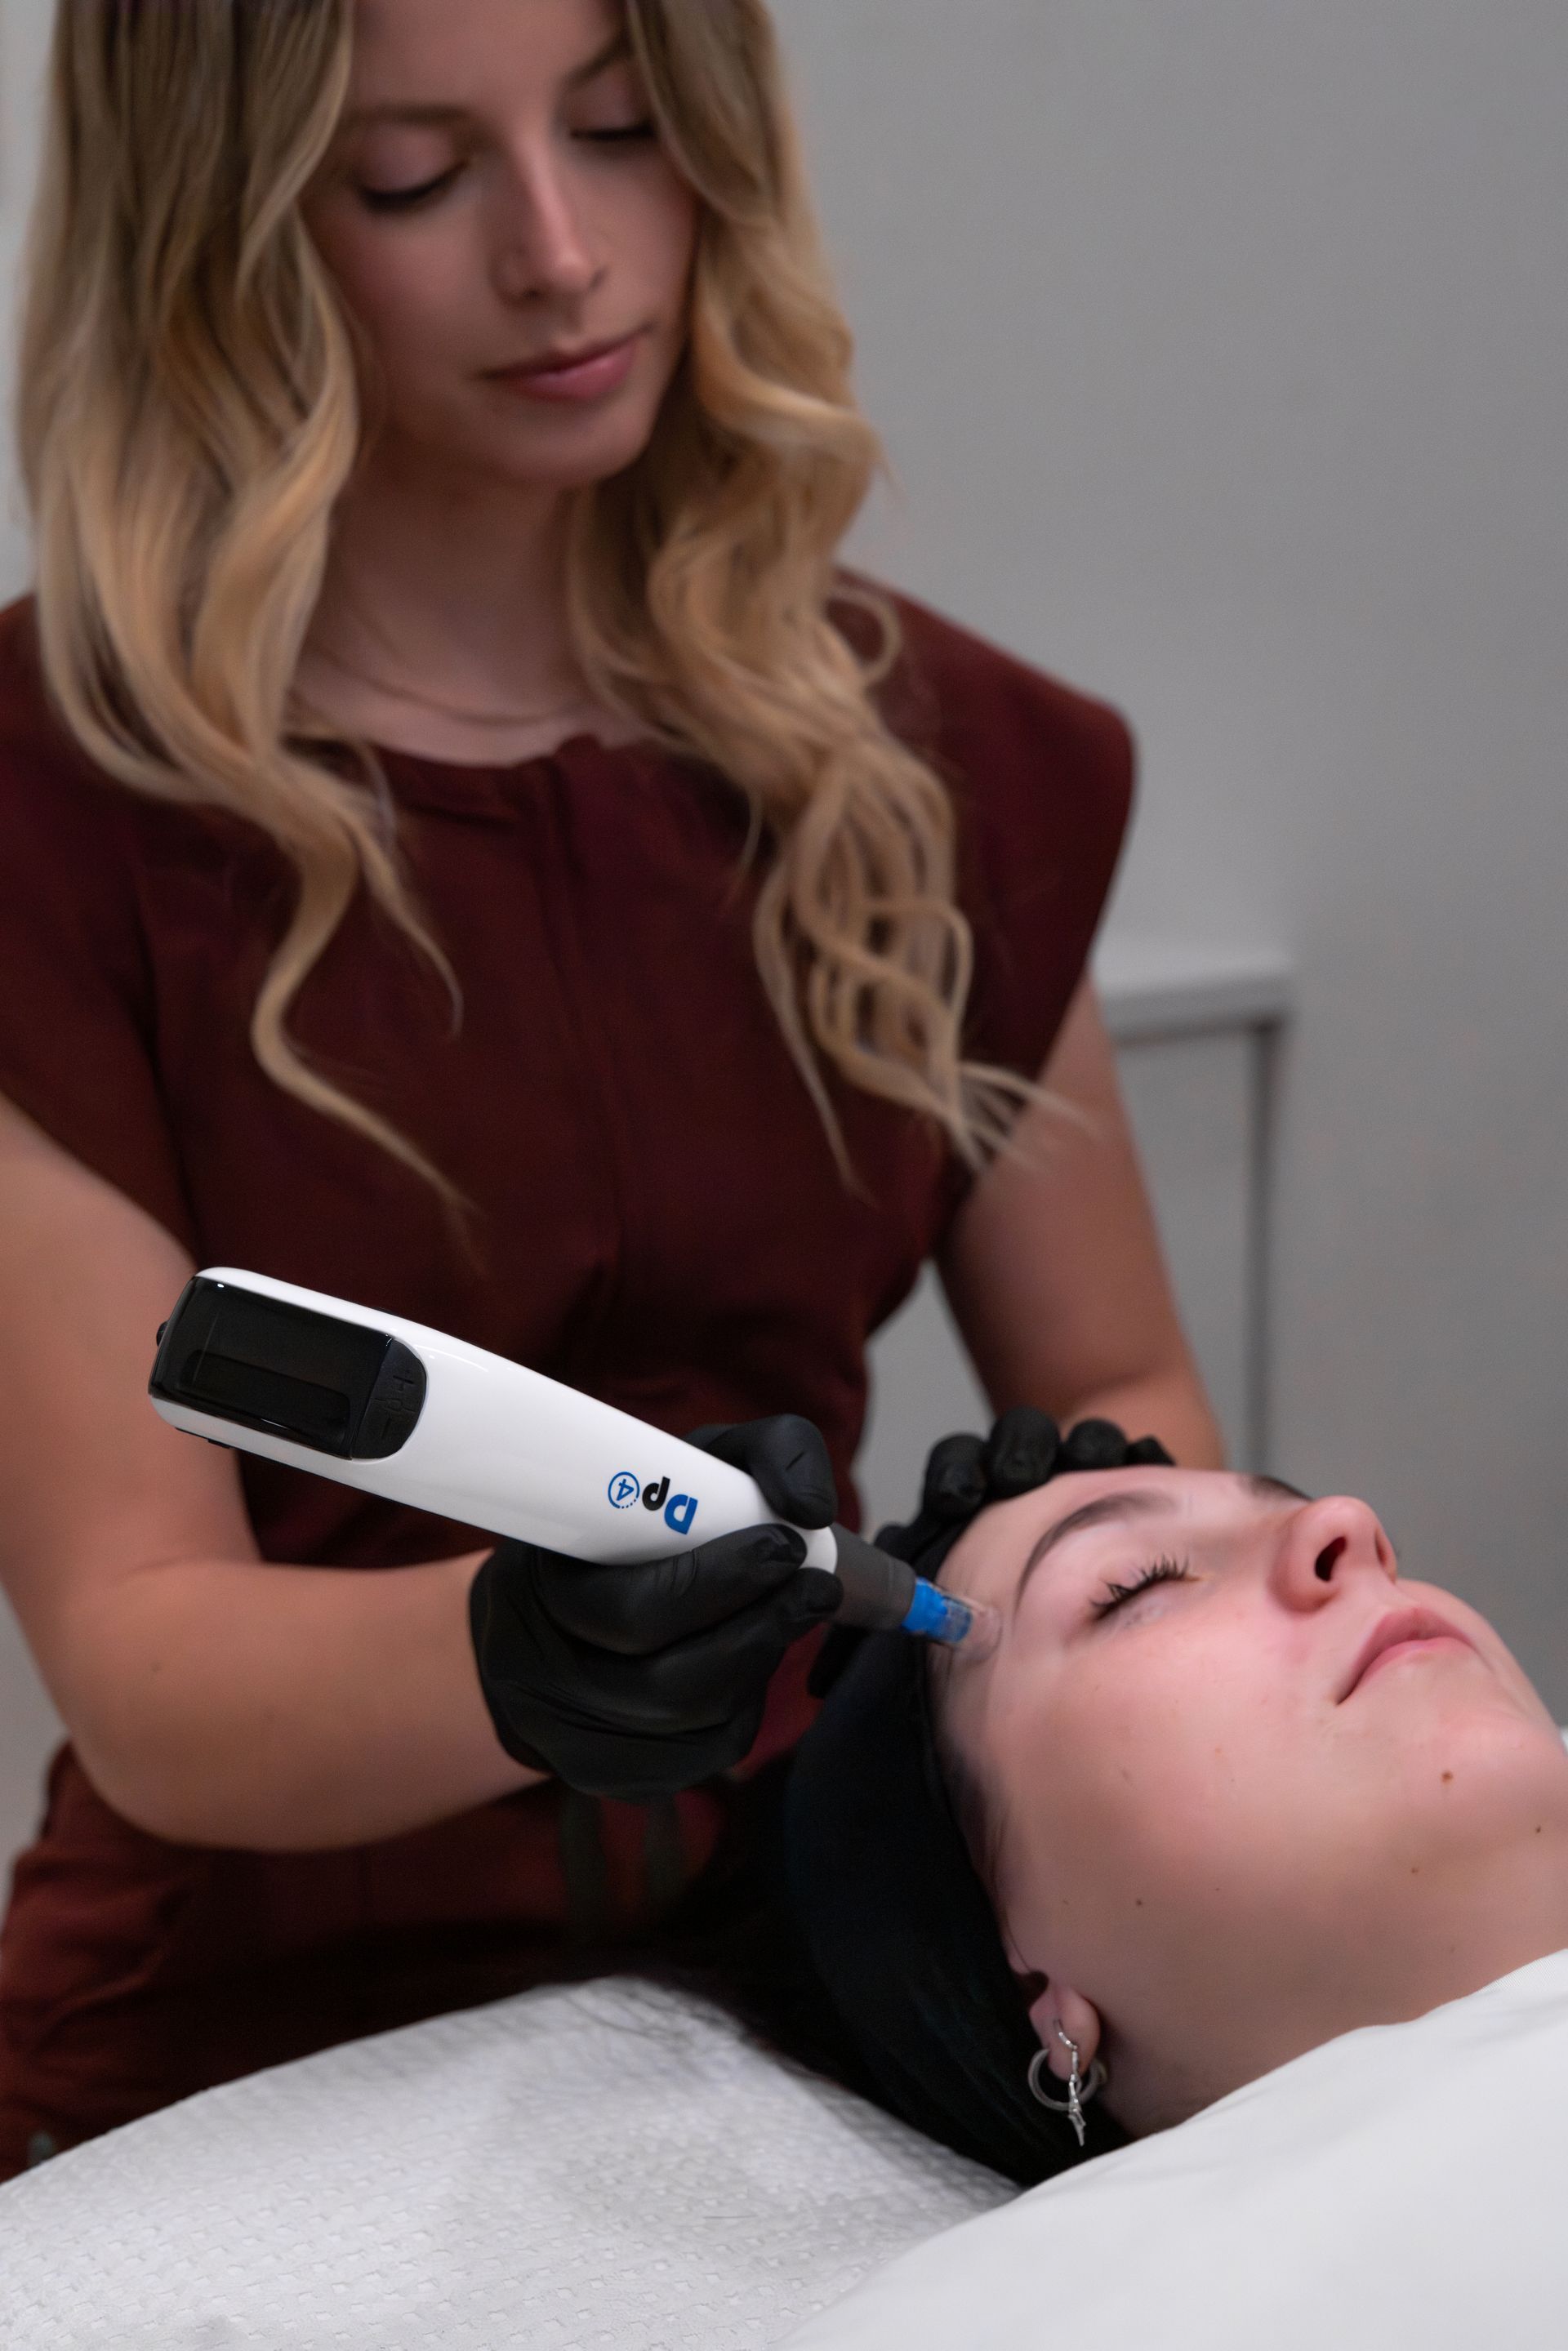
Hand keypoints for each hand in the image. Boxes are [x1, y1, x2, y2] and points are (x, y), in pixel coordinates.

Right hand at [467, 1415, 842, 1799]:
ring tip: (798, 1610)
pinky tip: (755, 1657)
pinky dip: (744, 1700)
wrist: (546, 1616)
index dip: (717, 1582)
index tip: (783, 1544)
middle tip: (816, 1586)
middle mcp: (540, 1679)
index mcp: (536, 1592)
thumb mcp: (679, 1463)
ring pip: (695, 1723)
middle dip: (761, 1627)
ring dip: (761, 1661)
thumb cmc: (629, 1526)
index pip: (633, 1611)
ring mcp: (571, 1740)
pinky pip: (702, 1753)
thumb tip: (810, 1508)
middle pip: (670, 1683)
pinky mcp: (611, 1776)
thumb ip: (759, 1454)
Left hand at [809, 1408, 1173, 1697]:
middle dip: (1013, 1451)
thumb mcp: (948, 1612)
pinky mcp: (1139, 1469)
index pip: (956, 1472)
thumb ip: (900, 1628)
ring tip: (1085, 1462)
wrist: (1116, 1563)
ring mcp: (1086, 1468)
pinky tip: (1141, 1464)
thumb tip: (822, 1681)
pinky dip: (1137, 1453)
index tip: (954, 1498)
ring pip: (1077, 1438)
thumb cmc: (1017, 1601)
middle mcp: (1029, 1475)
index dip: (954, 1478)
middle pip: (1016, 1440)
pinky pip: (1137, 1449)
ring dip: (1077, 1447)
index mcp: (978, 1499)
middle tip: (1015, 1476)